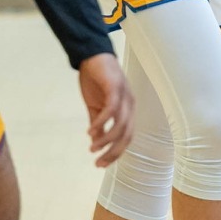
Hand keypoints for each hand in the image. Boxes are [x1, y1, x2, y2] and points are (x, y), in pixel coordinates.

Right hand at [77, 52, 135, 166]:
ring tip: (92, 147)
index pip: (126, 138)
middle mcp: (130, 105)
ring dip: (106, 140)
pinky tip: (90, 130)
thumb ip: (97, 121)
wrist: (91, 55)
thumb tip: (94, 138)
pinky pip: (111, 110)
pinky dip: (101, 122)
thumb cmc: (95, 80)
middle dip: (112, 152)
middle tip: (97, 163)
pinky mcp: (115, 87)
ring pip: (120, 125)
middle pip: (126, 136)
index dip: (115, 153)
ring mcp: (124, 96)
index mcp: (127, 110)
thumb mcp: (94, 104)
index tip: (100, 164)